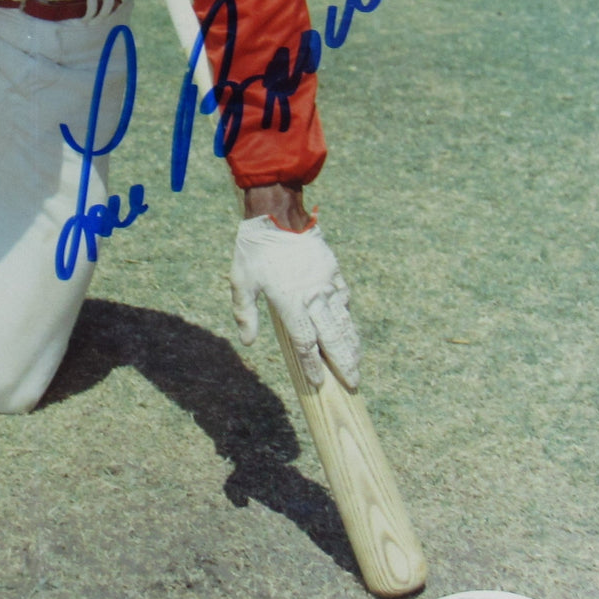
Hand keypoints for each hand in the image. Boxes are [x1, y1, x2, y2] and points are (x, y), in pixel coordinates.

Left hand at [229, 214, 360, 388]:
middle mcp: (313, 296)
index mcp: (290, 302)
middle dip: (344, 363)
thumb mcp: (241, 281)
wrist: (277, 214)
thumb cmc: (255, 249)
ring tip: (357, 364)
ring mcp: (326, 283)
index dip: (313, 366)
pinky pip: (344, 298)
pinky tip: (350, 328)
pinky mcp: (333, 270)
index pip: (305, 343)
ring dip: (351, 344)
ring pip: (344, 321)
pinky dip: (348, 316)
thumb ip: (245, 313)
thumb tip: (248, 342)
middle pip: (333, 338)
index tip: (319, 383)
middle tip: (354, 384)